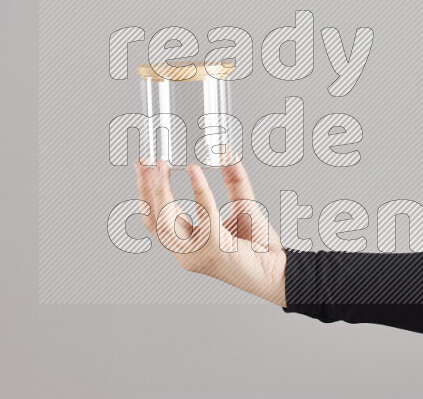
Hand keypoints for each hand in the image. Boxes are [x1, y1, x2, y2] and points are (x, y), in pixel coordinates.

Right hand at [135, 160, 286, 306]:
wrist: (279, 269)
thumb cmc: (259, 245)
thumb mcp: (241, 205)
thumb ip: (233, 180)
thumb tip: (227, 153)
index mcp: (187, 243)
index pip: (155, 219)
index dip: (145, 193)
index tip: (143, 168)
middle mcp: (186, 252)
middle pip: (153, 220)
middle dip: (145, 189)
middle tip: (145, 163)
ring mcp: (197, 252)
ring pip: (166, 220)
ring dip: (160, 190)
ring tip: (161, 166)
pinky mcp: (215, 247)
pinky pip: (203, 213)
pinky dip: (198, 189)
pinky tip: (195, 170)